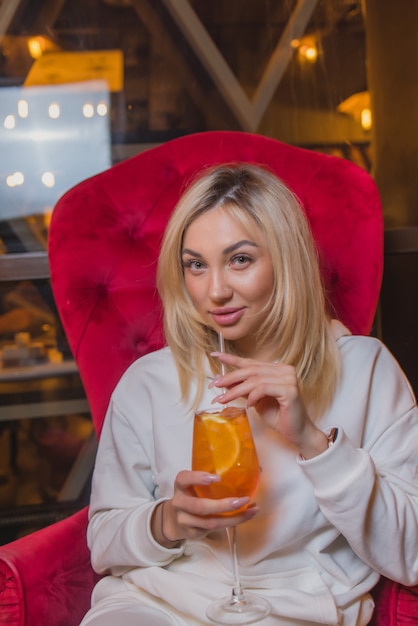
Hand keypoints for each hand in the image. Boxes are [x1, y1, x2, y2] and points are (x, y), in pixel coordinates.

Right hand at [152, 469, 258, 546]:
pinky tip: (243, 516)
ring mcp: (184, 520)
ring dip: (233, 518)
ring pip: (210, 522)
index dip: (198, 478)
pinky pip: (213, 530)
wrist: (173, 521)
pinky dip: (231, 523)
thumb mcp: (194, 485)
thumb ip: (210, 479)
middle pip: (200, 506)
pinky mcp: (191, 533)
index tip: (217, 478)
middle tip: (243, 500)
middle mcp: (180, 502)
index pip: (184, 479)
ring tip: (251, 510)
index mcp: (181, 485)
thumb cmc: (191, 496)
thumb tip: (251, 470)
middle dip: (223, 505)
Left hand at [209, 352, 327, 458]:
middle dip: (229, 378)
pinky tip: (248, 405)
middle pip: (251, 370)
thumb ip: (243, 388)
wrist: (296, 432)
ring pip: (255, 380)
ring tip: (223, 399)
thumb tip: (223, 381)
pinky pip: (263, 388)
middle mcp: (284, 370)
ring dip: (236, 390)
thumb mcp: (255, 400)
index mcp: (277, 369)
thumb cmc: (278, 416)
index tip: (216, 355)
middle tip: (215, 385)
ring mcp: (289, 378)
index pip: (251, 362)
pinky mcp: (290, 390)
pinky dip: (252, 397)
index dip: (232, 358)